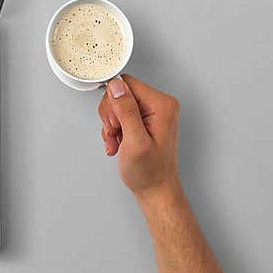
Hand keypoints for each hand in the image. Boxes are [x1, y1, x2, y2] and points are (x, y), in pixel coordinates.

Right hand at [98, 74, 181, 200]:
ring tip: (117, 141)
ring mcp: (151, 112)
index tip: (116, 124)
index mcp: (162, 105)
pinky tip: (118, 142)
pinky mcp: (143, 119)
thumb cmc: (149, 171)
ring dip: (110, 125)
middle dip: (111, 116)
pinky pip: (119, 114)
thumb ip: (126, 111)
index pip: (126, 84)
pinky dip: (113, 130)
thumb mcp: (135, 141)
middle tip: (116, 133)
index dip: (114, 103)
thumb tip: (116, 86)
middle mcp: (159, 105)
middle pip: (120, 93)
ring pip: (116, 104)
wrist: (155, 188)